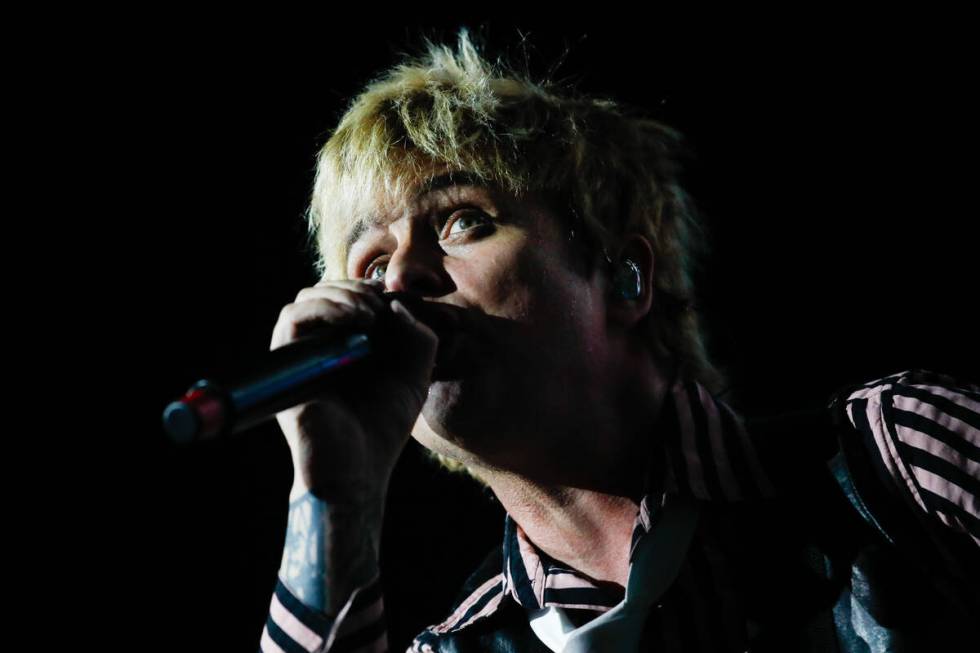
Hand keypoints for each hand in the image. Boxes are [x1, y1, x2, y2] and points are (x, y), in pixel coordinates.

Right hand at [270, 278, 437, 508]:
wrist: (358, 470)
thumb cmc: (382, 429)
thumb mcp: (415, 376)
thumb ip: (418, 337)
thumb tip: (396, 303)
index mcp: (346, 345)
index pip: (347, 298)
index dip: (370, 289)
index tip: (393, 299)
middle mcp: (319, 347)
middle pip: (325, 291)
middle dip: (357, 288)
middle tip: (381, 305)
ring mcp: (301, 354)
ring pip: (306, 298)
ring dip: (342, 294)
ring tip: (369, 312)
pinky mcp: (287, 364)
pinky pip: (292, 318)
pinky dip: (323, 308)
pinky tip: (355, 320)